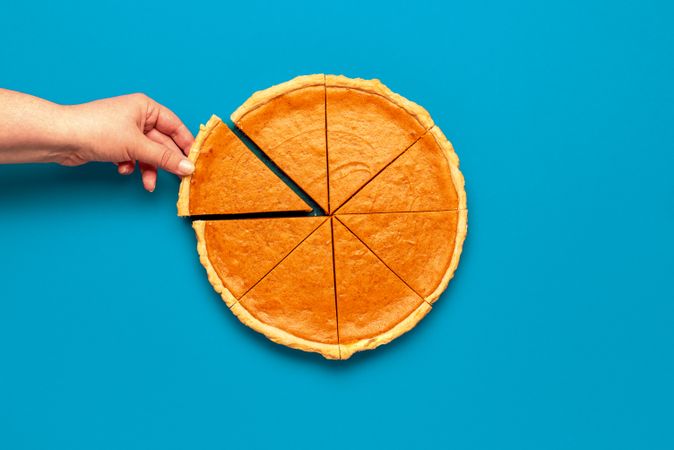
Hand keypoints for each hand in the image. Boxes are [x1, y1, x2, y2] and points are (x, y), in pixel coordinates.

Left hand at [62, 93, 194, 191]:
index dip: (186, 144)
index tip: (195, 161)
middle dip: (166, 162)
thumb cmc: (97, 130)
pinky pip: (132, 157)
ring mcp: (125, 131)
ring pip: (147, 153)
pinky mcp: (114, 144)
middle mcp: (137, 117)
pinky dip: (131, 166)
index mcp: (145, 107)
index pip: (175, 126)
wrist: (61, 137)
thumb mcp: (138, 146)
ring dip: (148, 169)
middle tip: (179, 178)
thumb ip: (165, 158)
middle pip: (162, 142)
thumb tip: (188, 168)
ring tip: (148, 184)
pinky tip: (122, 170)